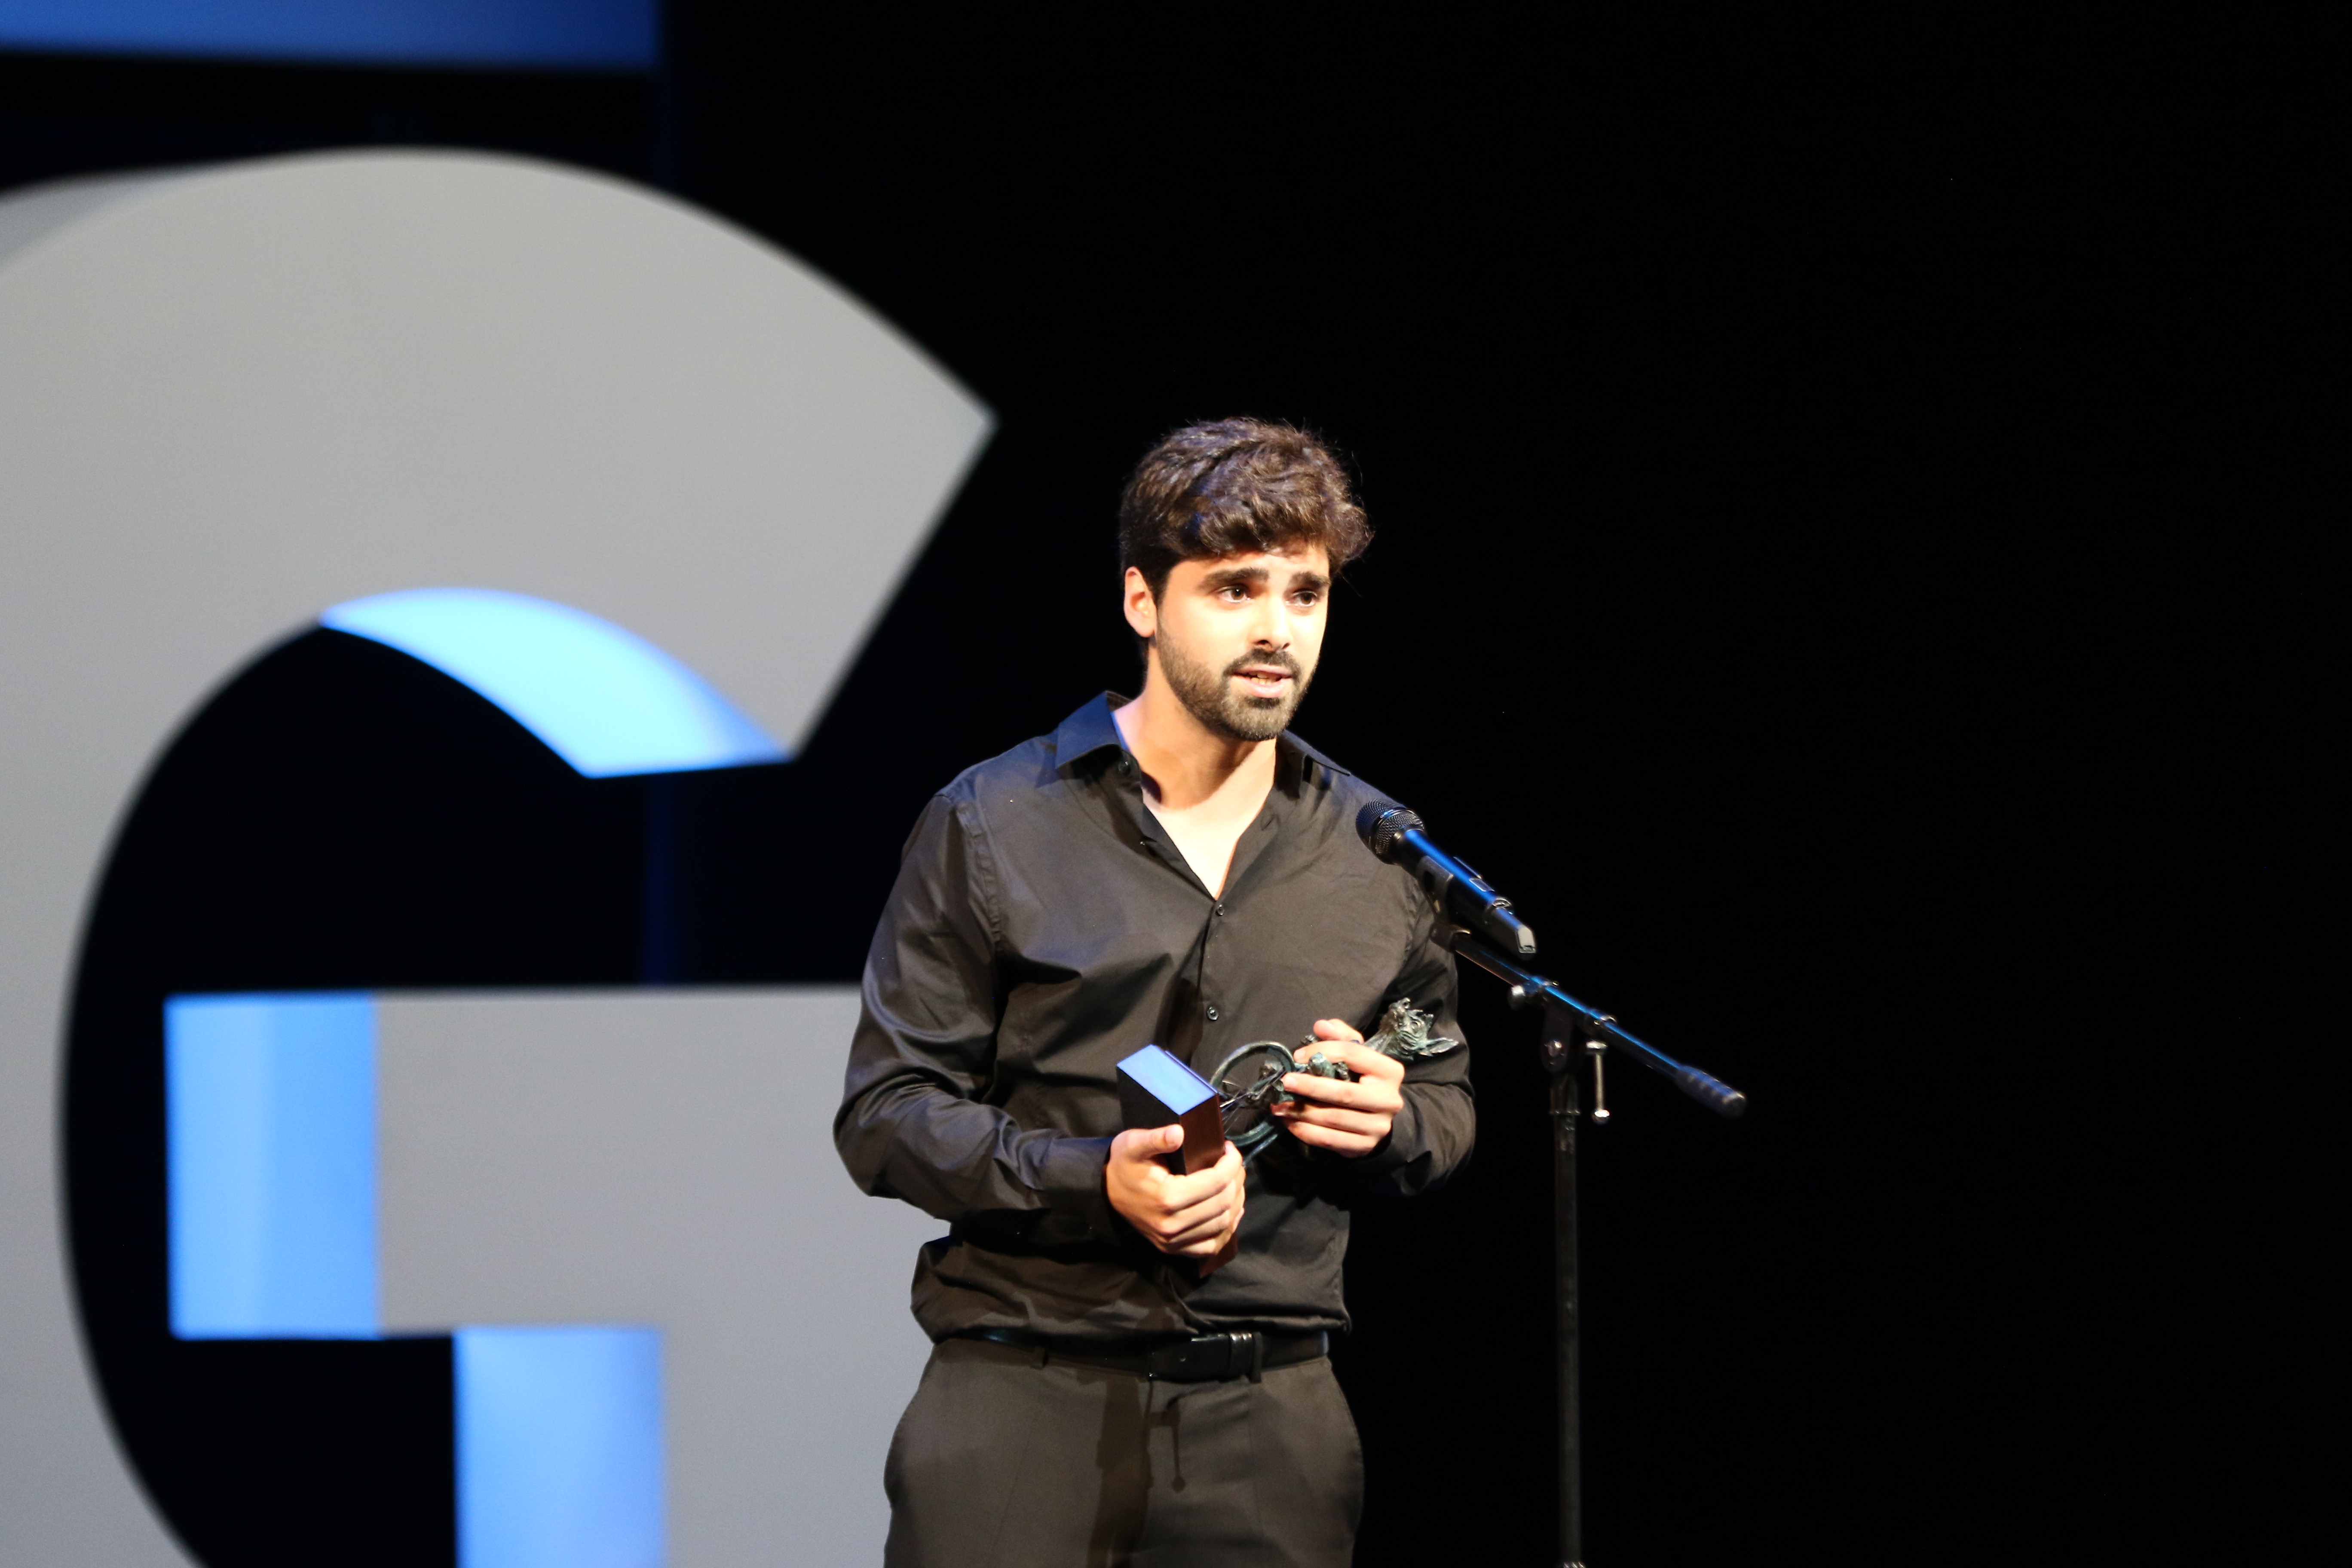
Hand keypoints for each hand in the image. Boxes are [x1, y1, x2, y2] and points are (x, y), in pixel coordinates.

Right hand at [1105, 1126, 1245, 1269]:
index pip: (1216, 1182)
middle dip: (1236, 1179)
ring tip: (1234, 1181)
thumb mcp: (1132, 1143)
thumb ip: (1156, 1138)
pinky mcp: (1173, 1249)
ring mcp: (1173, 1241)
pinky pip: (1211, 1246)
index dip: (1231, 1163)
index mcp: (1167, 1198)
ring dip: (1236, 1201)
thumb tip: (1179, 1133)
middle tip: (1234, 1163)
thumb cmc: (1123, 1164)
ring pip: (1222, 1224)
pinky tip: (1230, 1211)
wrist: (1106, 1192)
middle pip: (1223, 1203)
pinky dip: (1226, 1230)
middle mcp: (1173, 1225)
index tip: (1230, 1148)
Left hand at [1273, 1018, 1404, 1156]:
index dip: (1323, 1051)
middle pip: (1344, 1093)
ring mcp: (1378, 1127)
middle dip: (1311, 1087)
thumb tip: (1321, 1025)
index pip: (1353, 1054)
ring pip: (1334, 1119)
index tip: (1297, 1056)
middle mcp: (1389, 1100)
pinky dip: (1306, 1132)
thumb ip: (1341, 1037)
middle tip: (1285, 1082)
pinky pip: (1330, 1140)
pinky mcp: (1364, 1147)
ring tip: (1279, 1106)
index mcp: (1389, 1071)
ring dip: (1302, 1112)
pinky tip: (1290, 1123)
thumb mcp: (1357, 1055)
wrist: (1377, 1118)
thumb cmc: (1362, 1080)